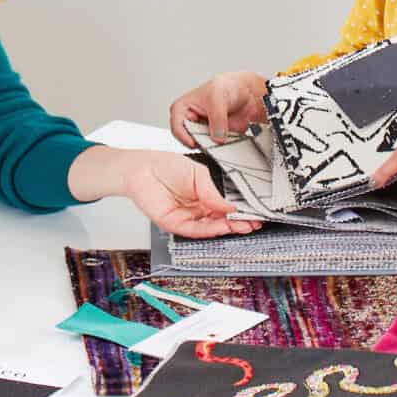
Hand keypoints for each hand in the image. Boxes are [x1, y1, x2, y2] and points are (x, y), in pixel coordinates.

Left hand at [117, 150, 260, 238]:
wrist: (141, 168)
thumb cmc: (166, 166)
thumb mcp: (198, 174)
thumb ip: (214, 192)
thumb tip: (231, 207)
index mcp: (204, 196)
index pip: (226, 207)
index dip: (241, 211)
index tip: (255, 213)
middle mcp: (197, 209)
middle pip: (221, 220)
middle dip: (239, 223)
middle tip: (254, 223)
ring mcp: (187, 218)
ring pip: (211, 228)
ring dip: (228, 228)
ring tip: (244, 225)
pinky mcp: (175, 224)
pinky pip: (195, 230)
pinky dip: (210, 229)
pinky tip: (223, 225)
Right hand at [168, 71, 267, 147]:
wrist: (244, 91)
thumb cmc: (224, 87)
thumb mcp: (218, 97)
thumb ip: (217, 118)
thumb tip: (217, 137)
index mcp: (182, 109)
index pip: (177, 126)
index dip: (184, 136)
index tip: (194, 142)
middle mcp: (191, 122)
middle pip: (189, 139)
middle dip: (201, 142)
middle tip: (213, 140)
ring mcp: (203, 131)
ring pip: (203, 146)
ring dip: (213, 146)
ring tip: (223, 138)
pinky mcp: (215, 138)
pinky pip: (217, 149)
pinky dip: (223, 148)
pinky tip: (229, 140)